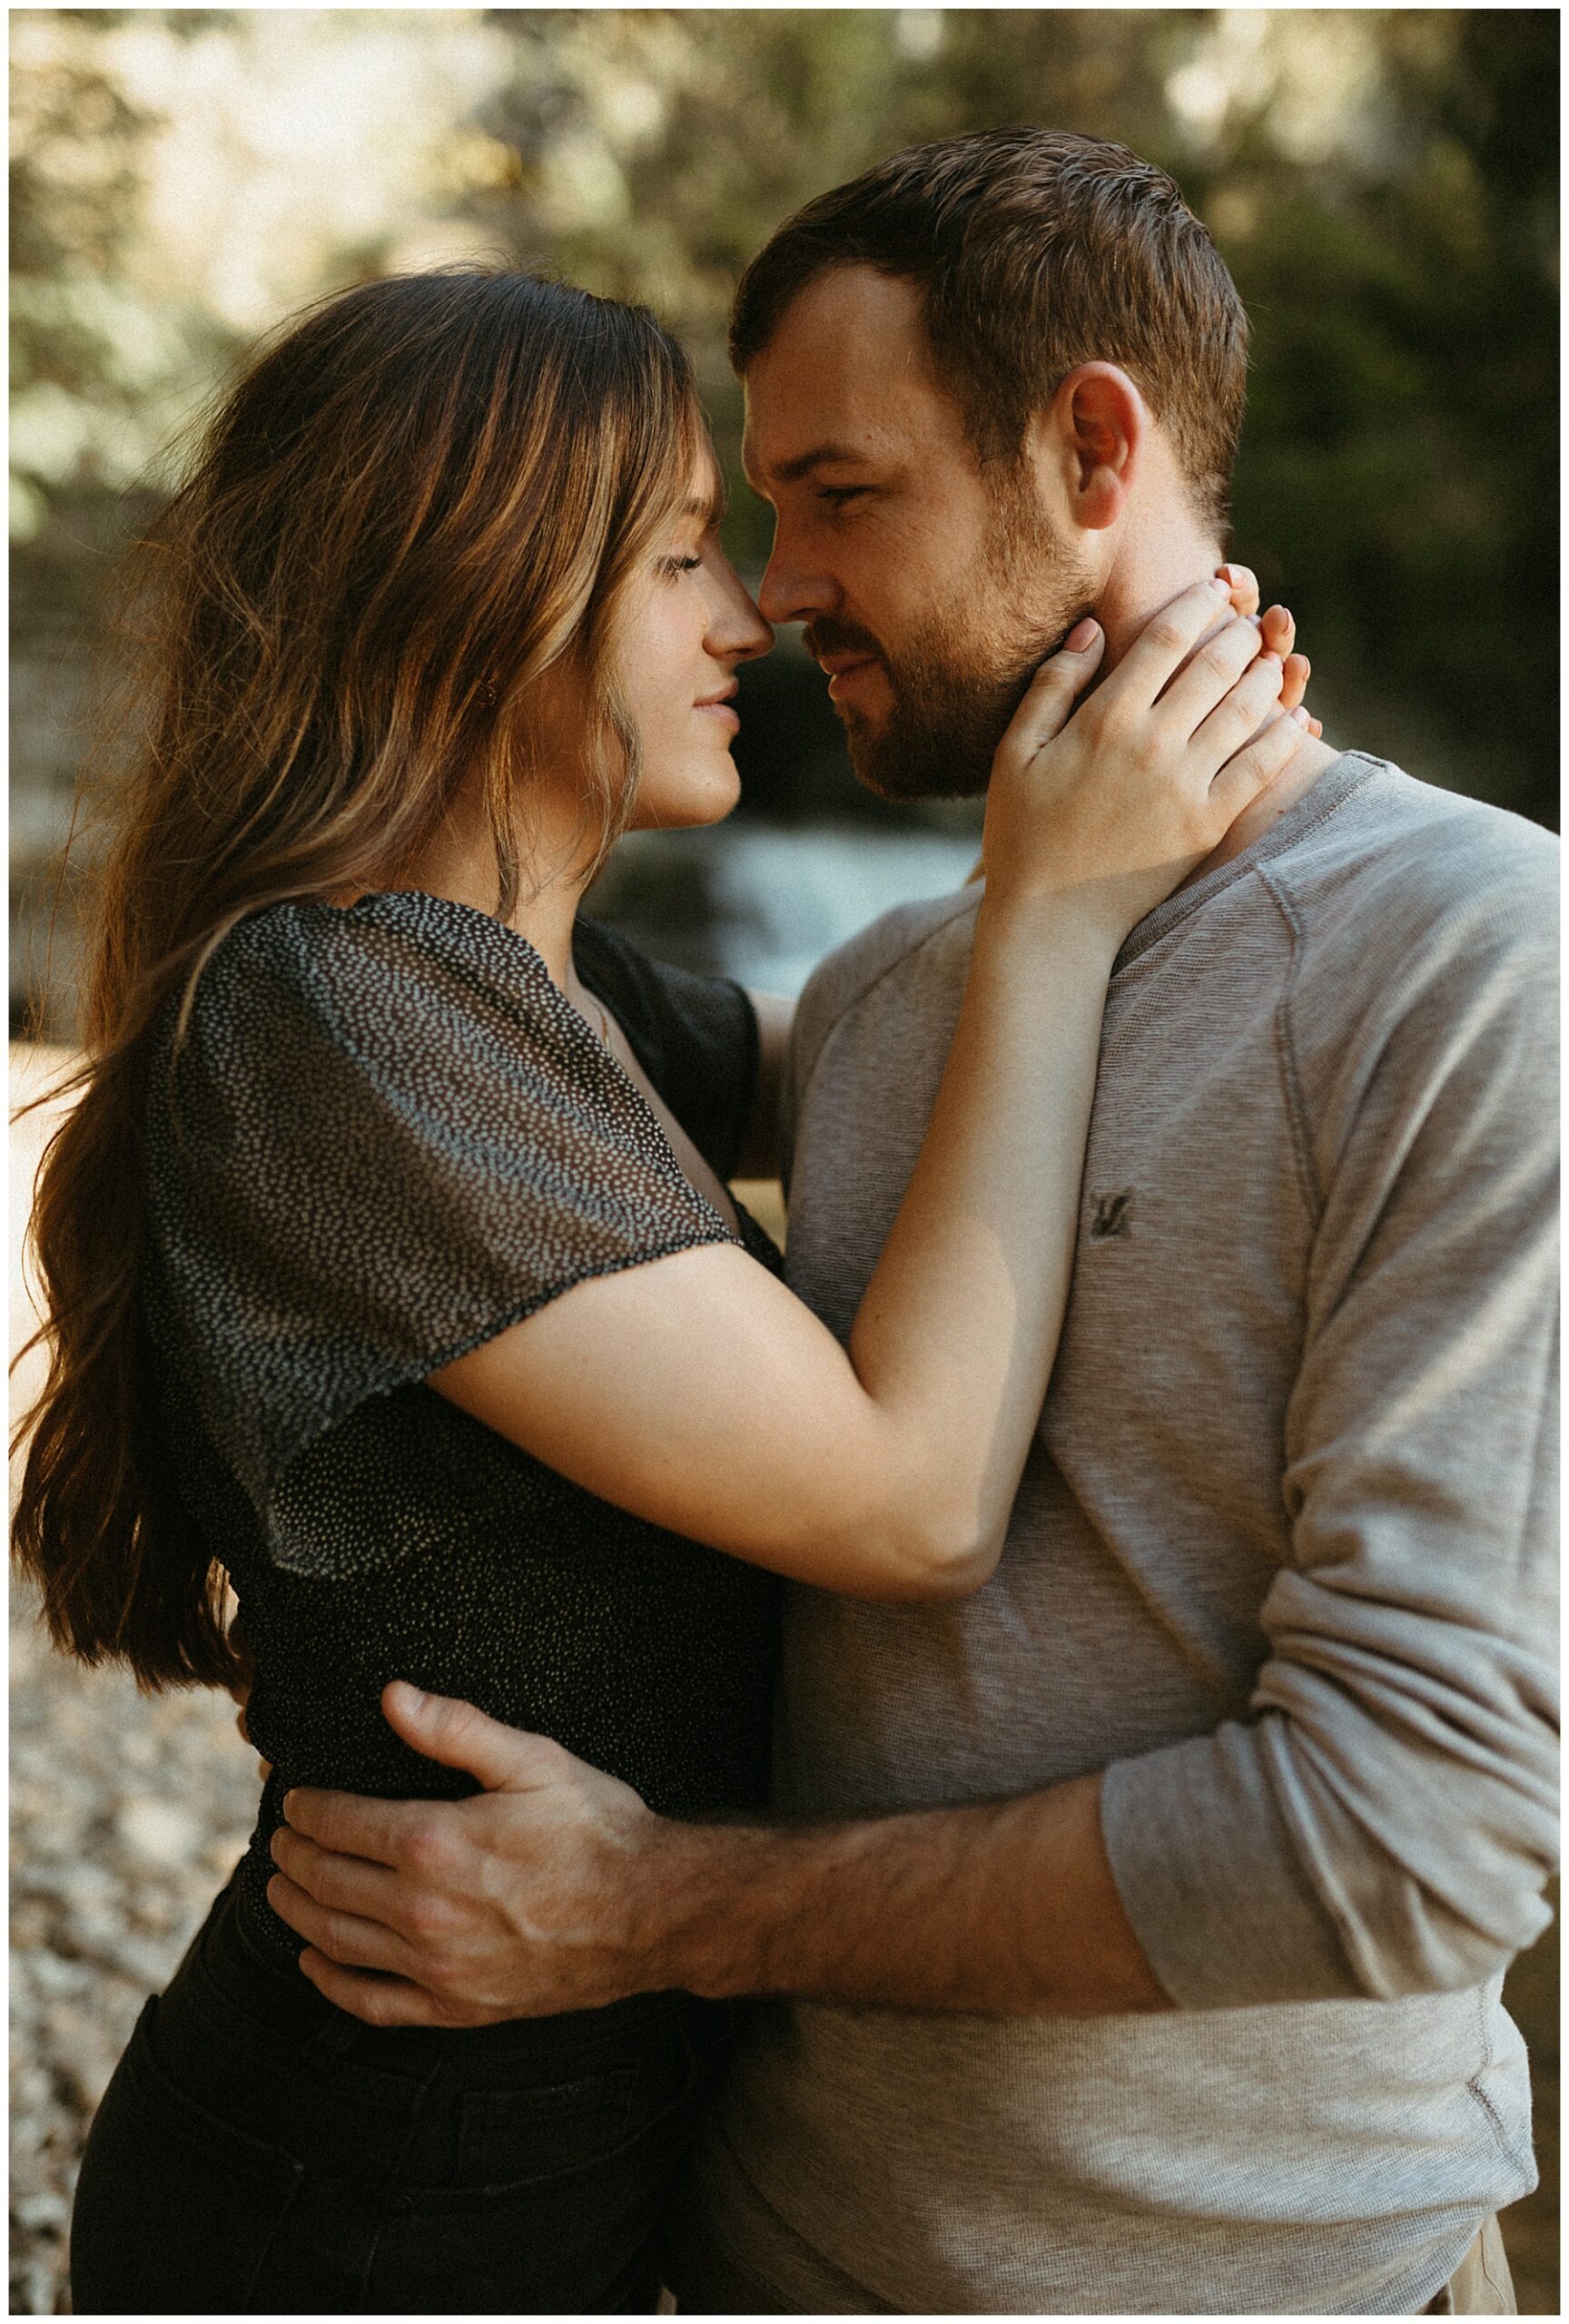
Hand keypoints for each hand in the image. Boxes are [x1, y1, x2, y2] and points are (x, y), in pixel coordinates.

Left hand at [267, 1682, 670, 2024]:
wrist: (651, 1911)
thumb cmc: (595, 1827)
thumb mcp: (532, 1760)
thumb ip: (455, 1728)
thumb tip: (390, 1696)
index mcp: (435, 1842)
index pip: (338, 1823)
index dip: (306, 1808)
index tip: (294, 1798)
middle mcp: (423, 1911)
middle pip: (326, 1881)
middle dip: (292, 1856)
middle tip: (280, 1838)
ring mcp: (437, 1967)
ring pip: (336, 1940)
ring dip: (296, 1910)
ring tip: (280, 1887)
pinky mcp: (456, 2006)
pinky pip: (372, 2003)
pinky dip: (331, 1982)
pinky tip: (314, 1961)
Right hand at [980, 571, 1314, 935]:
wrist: (1052, 920)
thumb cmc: (1024, 834)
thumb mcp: (1015, 753)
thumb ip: (1053, 686)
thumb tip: (1092, 629)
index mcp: (1105, 720)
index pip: (1165, 640)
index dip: (1196, 605)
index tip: (1212, 589)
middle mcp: (1152, 745)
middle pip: (1216, 665)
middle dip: (1238, 633)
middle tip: (1248, 622)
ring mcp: (1186, 785)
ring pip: (1245, 709)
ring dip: (1267, 675)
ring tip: (1272, 660)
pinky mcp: (1208, 823)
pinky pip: (1260, 767)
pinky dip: (1284, 736)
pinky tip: (1296, 718)